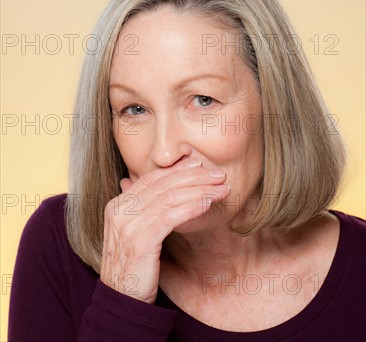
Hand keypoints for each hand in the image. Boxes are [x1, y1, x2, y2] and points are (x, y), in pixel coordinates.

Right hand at [100, 159, 230, 303]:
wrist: (121, 302)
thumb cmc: (134, 267)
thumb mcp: (135, 232)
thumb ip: (144, 208)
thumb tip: (163, 183)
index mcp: (117, 205)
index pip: (151, 179)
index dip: (177, 170)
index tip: (199, 165)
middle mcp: (119, 211)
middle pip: (162, 185)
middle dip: (194, 177)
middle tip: (218, 175)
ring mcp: (127, 226)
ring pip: (169, 198)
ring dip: (199, 191)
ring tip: (220, 189)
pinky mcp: (140, 242)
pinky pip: (170, 217)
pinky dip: (192, 207)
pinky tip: (208, 204)